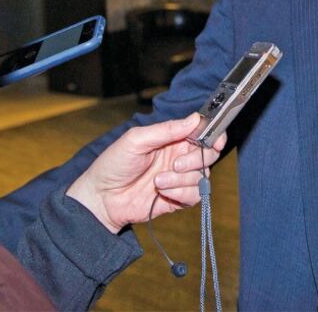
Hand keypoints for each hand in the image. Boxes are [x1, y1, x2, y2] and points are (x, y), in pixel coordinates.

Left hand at [66, 113, 225, 232]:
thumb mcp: (136, 140)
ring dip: (181, 179)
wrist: (101, 198)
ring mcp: (180, 178)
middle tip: (176, 164)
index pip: (202, 132)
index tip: (216, 140)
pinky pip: (195, 195)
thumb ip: (167, 129)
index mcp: (172, 139)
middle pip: (208, 154)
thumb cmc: (113, 165)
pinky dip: (181, 193)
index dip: (214, 134)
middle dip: (197, 159)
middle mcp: (180, 157)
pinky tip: (163, 192)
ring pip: (202, 176)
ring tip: (158, 181)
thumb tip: (195, 119)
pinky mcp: (178, 198)